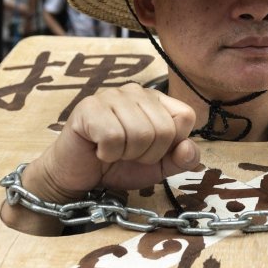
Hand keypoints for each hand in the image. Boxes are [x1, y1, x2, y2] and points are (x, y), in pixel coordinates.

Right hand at [29, 84, 200, 201]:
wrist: (78, 176)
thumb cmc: (118, 165)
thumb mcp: (158, 166)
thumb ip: (181, 158)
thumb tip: (188, 148)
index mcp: (156, 100)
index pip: (185, 116)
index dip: (171, 144)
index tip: (150, 150)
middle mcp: (136, 91)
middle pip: (164, 128)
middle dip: (147, 154)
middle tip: (127, 154)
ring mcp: (111, 95)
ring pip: (140, 133)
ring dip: (126, 154)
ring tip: (113, 151)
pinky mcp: (89, 107)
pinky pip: (113, 137)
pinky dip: (108, 153)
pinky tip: (99, 149)